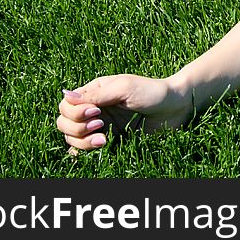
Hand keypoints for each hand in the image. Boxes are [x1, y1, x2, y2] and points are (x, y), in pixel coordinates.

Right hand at [56, 74, 192, 152]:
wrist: (175, 107)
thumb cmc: (153, 92)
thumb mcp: (124, 88)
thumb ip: (97, 95)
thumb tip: (67, 96)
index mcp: (94, 91)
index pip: (67, 105)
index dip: (75, 112)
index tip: (95, 113)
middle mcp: (93, 108)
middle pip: (64, 123)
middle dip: (77, 128)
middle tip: (102, 126)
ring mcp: (100, 125)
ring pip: (72, 138)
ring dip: (83, 142)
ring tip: (105, 139)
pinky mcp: (109, 139)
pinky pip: (85, 149)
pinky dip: (84, 151)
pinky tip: (100, 147)